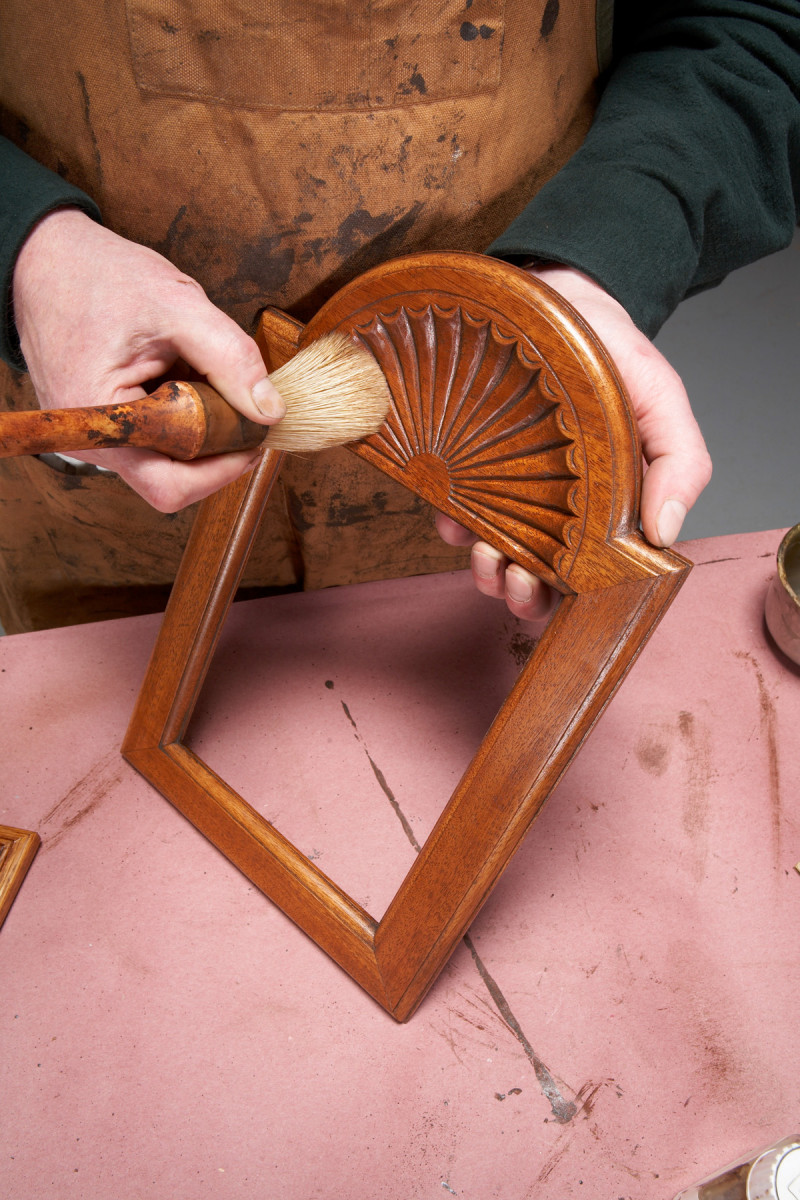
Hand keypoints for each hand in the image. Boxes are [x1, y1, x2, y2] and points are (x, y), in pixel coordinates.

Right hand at [12, 208, 284, 510]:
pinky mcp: (106, 425)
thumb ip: (230, 357)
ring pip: (168, 456)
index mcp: (100, 420)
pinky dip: (181, 412)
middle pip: (173, 476)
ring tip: (196, 371)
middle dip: (214, 442)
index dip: (221, 469)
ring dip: (198, 424)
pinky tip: (180, 373)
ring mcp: (97, 436)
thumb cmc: (97, 276)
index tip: (254, 436)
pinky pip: (155, 436)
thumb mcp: (176, 306)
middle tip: (235, 399)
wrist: (48, 259)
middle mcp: (93, 441)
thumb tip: (270, 410)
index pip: (170, 484)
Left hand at [437, 264, 711, 622]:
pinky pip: (455, 509)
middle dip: (524, 591)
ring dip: (488, 571)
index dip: (578, 592)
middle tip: (517, 578)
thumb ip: (680, 463)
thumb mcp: (662, 401)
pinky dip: (452, 527)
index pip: (595, 569)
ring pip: (497, 552)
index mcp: (608, 504)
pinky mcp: (469, 467)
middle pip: (541, 573)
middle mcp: (558, 506)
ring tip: (489, 557)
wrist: (558, 298)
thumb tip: (667, 534)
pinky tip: (455, 521)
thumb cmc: (614, 353)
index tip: (562, 589)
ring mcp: (510, 488)